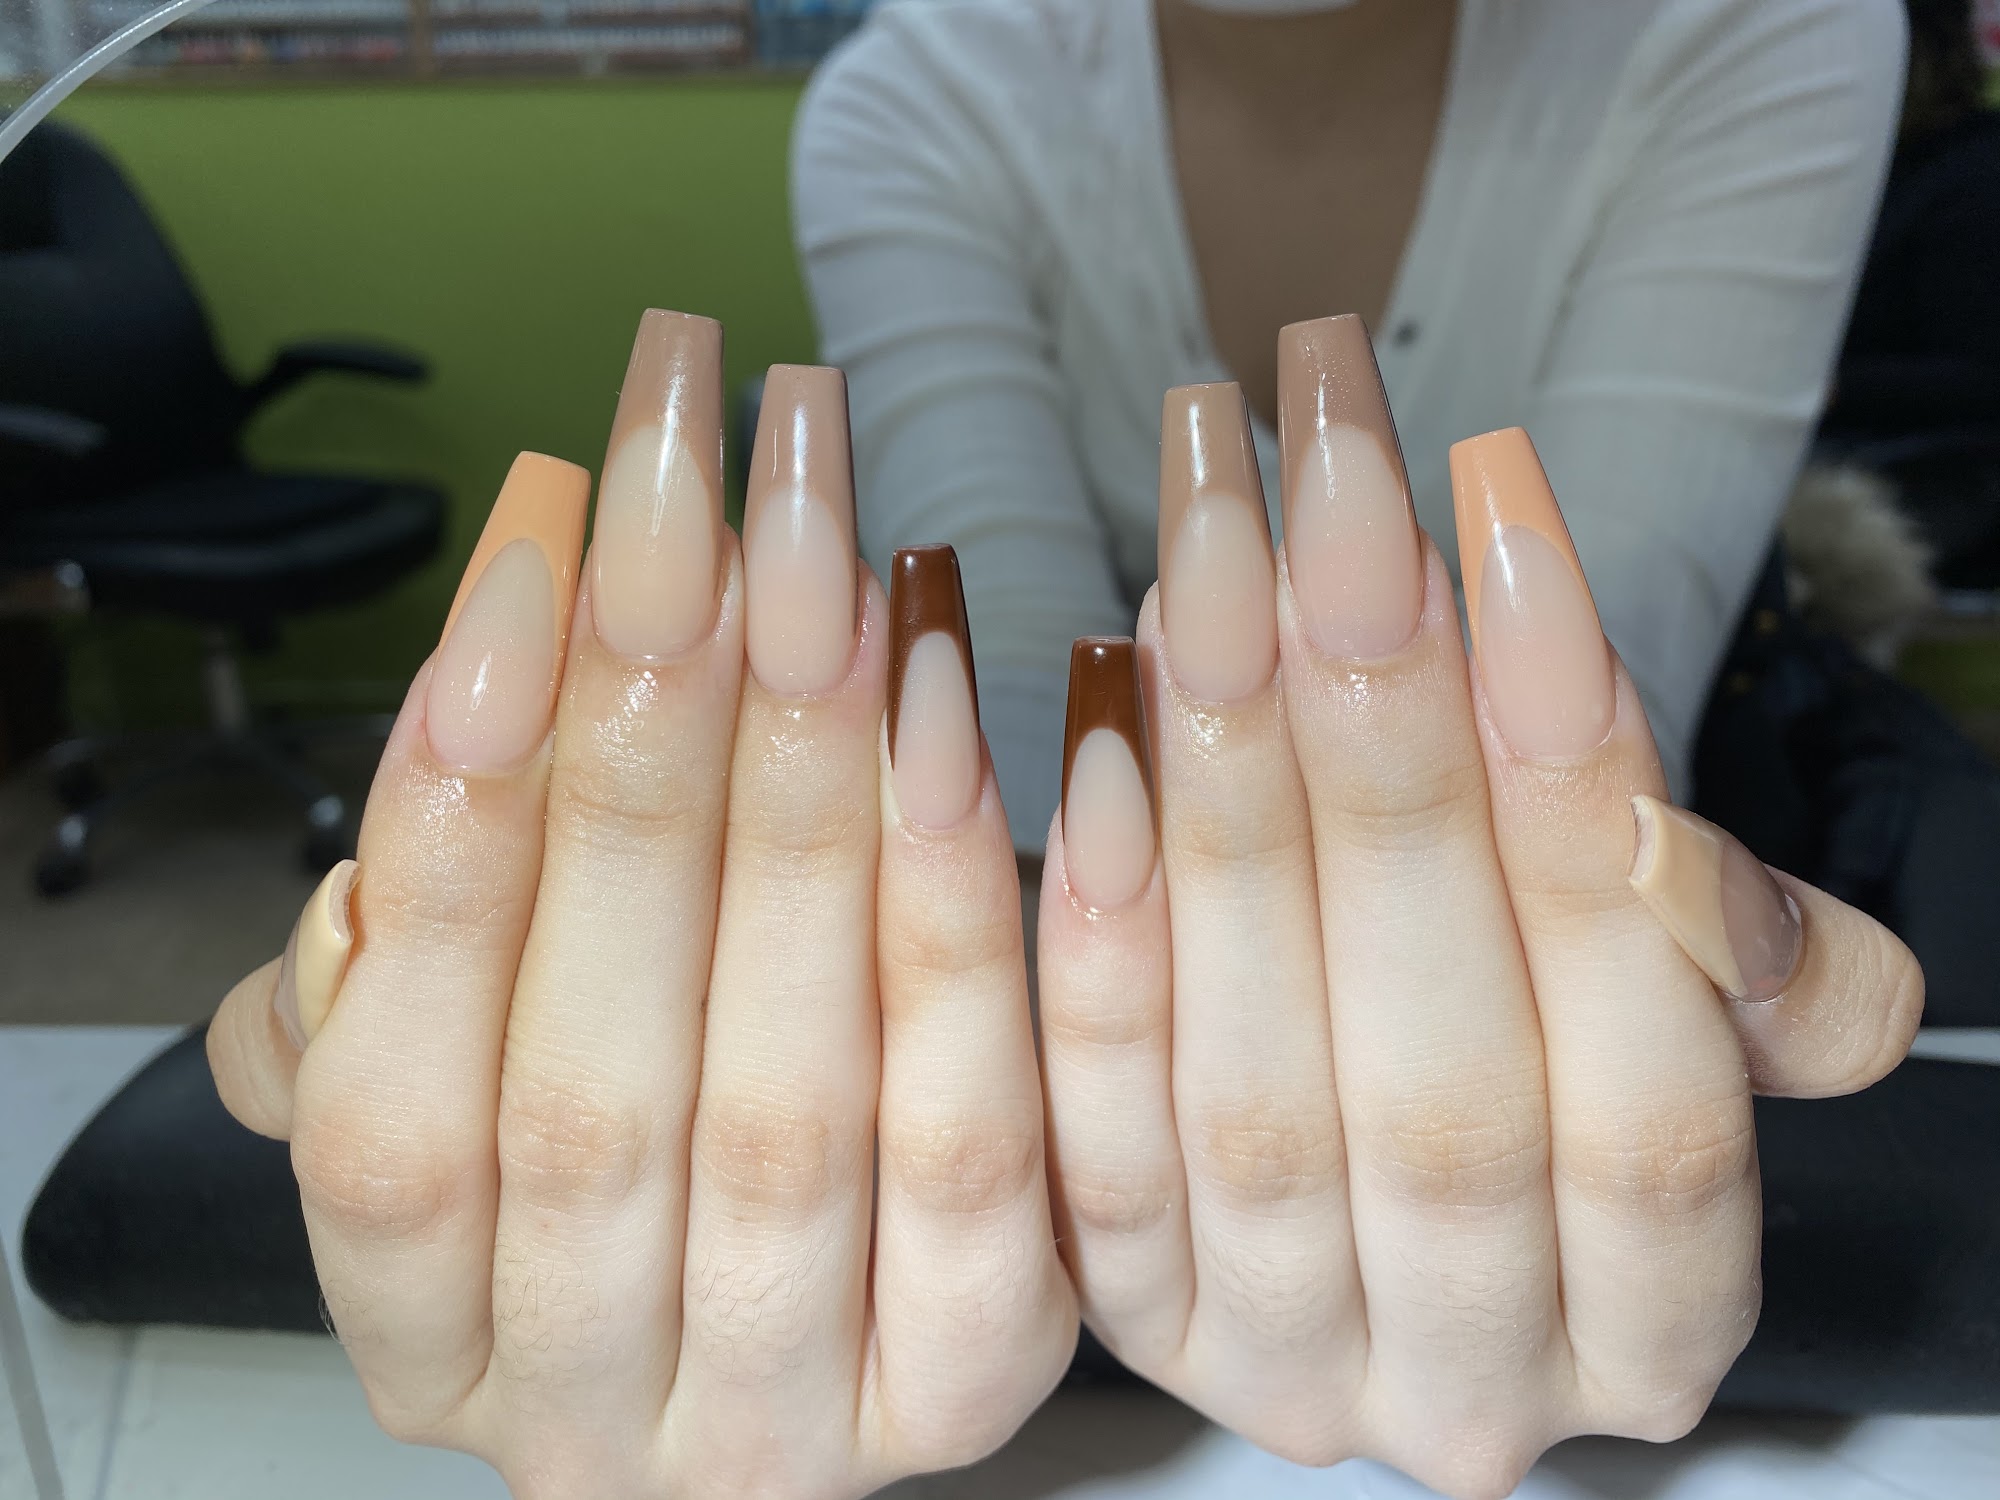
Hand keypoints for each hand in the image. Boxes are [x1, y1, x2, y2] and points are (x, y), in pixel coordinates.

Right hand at [208, 312, 1074, 1498]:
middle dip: (646, 750)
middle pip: (601, 1084)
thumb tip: (470, 697)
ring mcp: (792, 1413)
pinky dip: (962, 917)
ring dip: (812, 799)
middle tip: (701, 495)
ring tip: (830, 563)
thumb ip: (414, 955)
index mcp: (426, 1346)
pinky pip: (982, 1144)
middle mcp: (591, 1410)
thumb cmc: (618, 1168)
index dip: (448, 839)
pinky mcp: (974, 1368)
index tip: (525, 583)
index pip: (393, 1115)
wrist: (799, 1343)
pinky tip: (961, 725)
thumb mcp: (464, 1077)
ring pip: (798, 1098)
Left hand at [1035, 316, 1921, 1497]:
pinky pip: (1094, 1128)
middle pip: (1441, 1084)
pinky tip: (1097, 735)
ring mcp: (1282, 1362)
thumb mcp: (1684, 1001)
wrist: (1361, 1124)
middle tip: (1332, 504)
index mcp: (1653, 1328)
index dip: (1585, 816)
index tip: (1506, 536)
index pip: (1652, 1099)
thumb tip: (1635, 802)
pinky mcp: (1128, 1316)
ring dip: (1230, 800)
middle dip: (1388, 760)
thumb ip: (1721, 941)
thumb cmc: (1547, 1033)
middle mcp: (1468, 1382)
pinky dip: (1100, 927)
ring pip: (1253, 1088)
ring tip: (1211, 559)